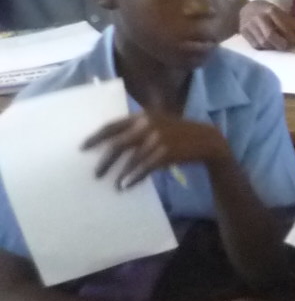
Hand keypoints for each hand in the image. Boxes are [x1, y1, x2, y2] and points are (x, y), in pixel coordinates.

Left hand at [84, 111, 231, 189]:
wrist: (207, 140)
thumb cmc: (177, 134)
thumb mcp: (157, 124)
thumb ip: (136, 130)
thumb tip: (110, 146)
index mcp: (142, 115)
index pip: (112, 126)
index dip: (95, 137)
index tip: (82, 148)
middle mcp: (148, 124)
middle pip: (118, 144)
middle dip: (105, 161)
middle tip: (96, 174)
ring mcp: (157, 138)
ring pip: (130, 159)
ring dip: (120, 173)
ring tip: (114, 184)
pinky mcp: (166, 152)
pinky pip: (144, 168)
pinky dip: (134, 177)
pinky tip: (127, 185)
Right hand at [240, 0, 294, 51]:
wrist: (247, 7)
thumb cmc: (270, 12)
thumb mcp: (283, 14)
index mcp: (271, 11)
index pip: (283, 28)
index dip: (292, 40)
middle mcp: (259, 17)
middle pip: (270, 37)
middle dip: (282, 46)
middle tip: (290, 50)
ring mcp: (249, 25)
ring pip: (262, 43)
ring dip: (274, 48)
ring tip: (280, 48)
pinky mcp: (243, 32)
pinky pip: (255, 46)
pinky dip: (265, 49)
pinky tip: (269, 47)